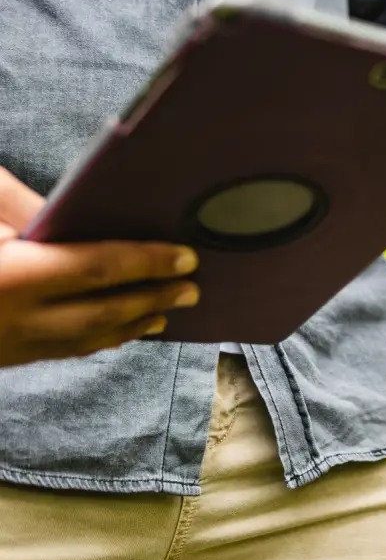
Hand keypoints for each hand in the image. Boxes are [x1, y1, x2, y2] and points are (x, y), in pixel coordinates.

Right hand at [0, 166, 201, 366]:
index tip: (187, 257)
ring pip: (83, 340)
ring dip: (131, 326)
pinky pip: (60, 352)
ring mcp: (9, 344)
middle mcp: (17, 316)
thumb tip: (74, 212)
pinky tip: (118, 333)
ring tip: (166, 313)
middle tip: (193, 290)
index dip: (148, 263)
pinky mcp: (3, 357)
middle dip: (153, 299)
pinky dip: (96, 341)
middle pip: (102, 312)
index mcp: (13, 275)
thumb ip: (18, 203)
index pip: (97, 268)